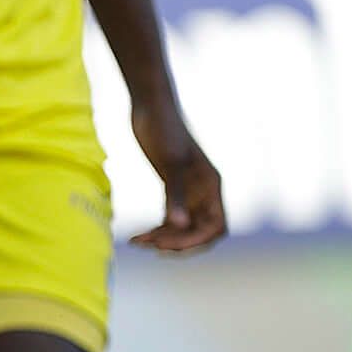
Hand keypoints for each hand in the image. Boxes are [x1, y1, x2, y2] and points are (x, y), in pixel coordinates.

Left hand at [130, 97, 226, 254]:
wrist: (150, 107)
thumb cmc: (163, 130)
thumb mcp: (169, 163)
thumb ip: (175, 194)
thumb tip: (180, 224)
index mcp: (211, 186)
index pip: (215, 226)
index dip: (196, 240)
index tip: (168, 245)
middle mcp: (203, 191)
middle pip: (199, 231)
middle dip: (177, 242)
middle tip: (149, 244)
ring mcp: (188, 190)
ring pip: (183, 226)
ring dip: (163, 238)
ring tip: (137, 241)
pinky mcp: (171, 187)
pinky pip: (170, 217)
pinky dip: (156, 228)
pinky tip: (137, 235)